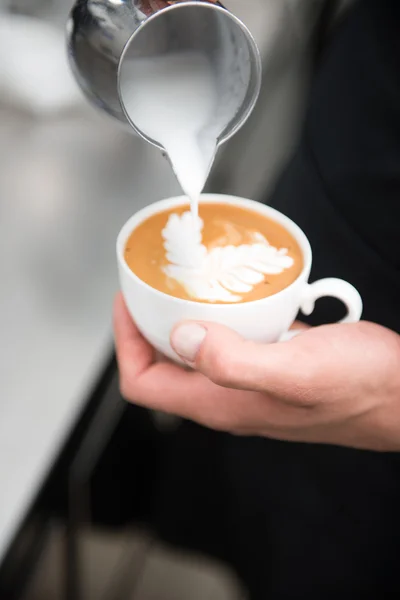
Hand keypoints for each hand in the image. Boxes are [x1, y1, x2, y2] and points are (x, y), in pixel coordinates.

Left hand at [114, 293, 399, 450]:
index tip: (127, 302)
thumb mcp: (295, 371)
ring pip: (194, 355)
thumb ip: (234, 362)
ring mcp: (248, 386)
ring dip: (180, 322)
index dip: (126, 342)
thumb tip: (181, 339)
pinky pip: (227, 345)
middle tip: (149, 288)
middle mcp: (227, 399)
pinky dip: (218, 321)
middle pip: (163, 368)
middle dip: (146, 328)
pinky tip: (232, 298)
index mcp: (220, 403)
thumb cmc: (359, 386)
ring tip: (182, 286)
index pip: (144, 383)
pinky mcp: (269, 369)